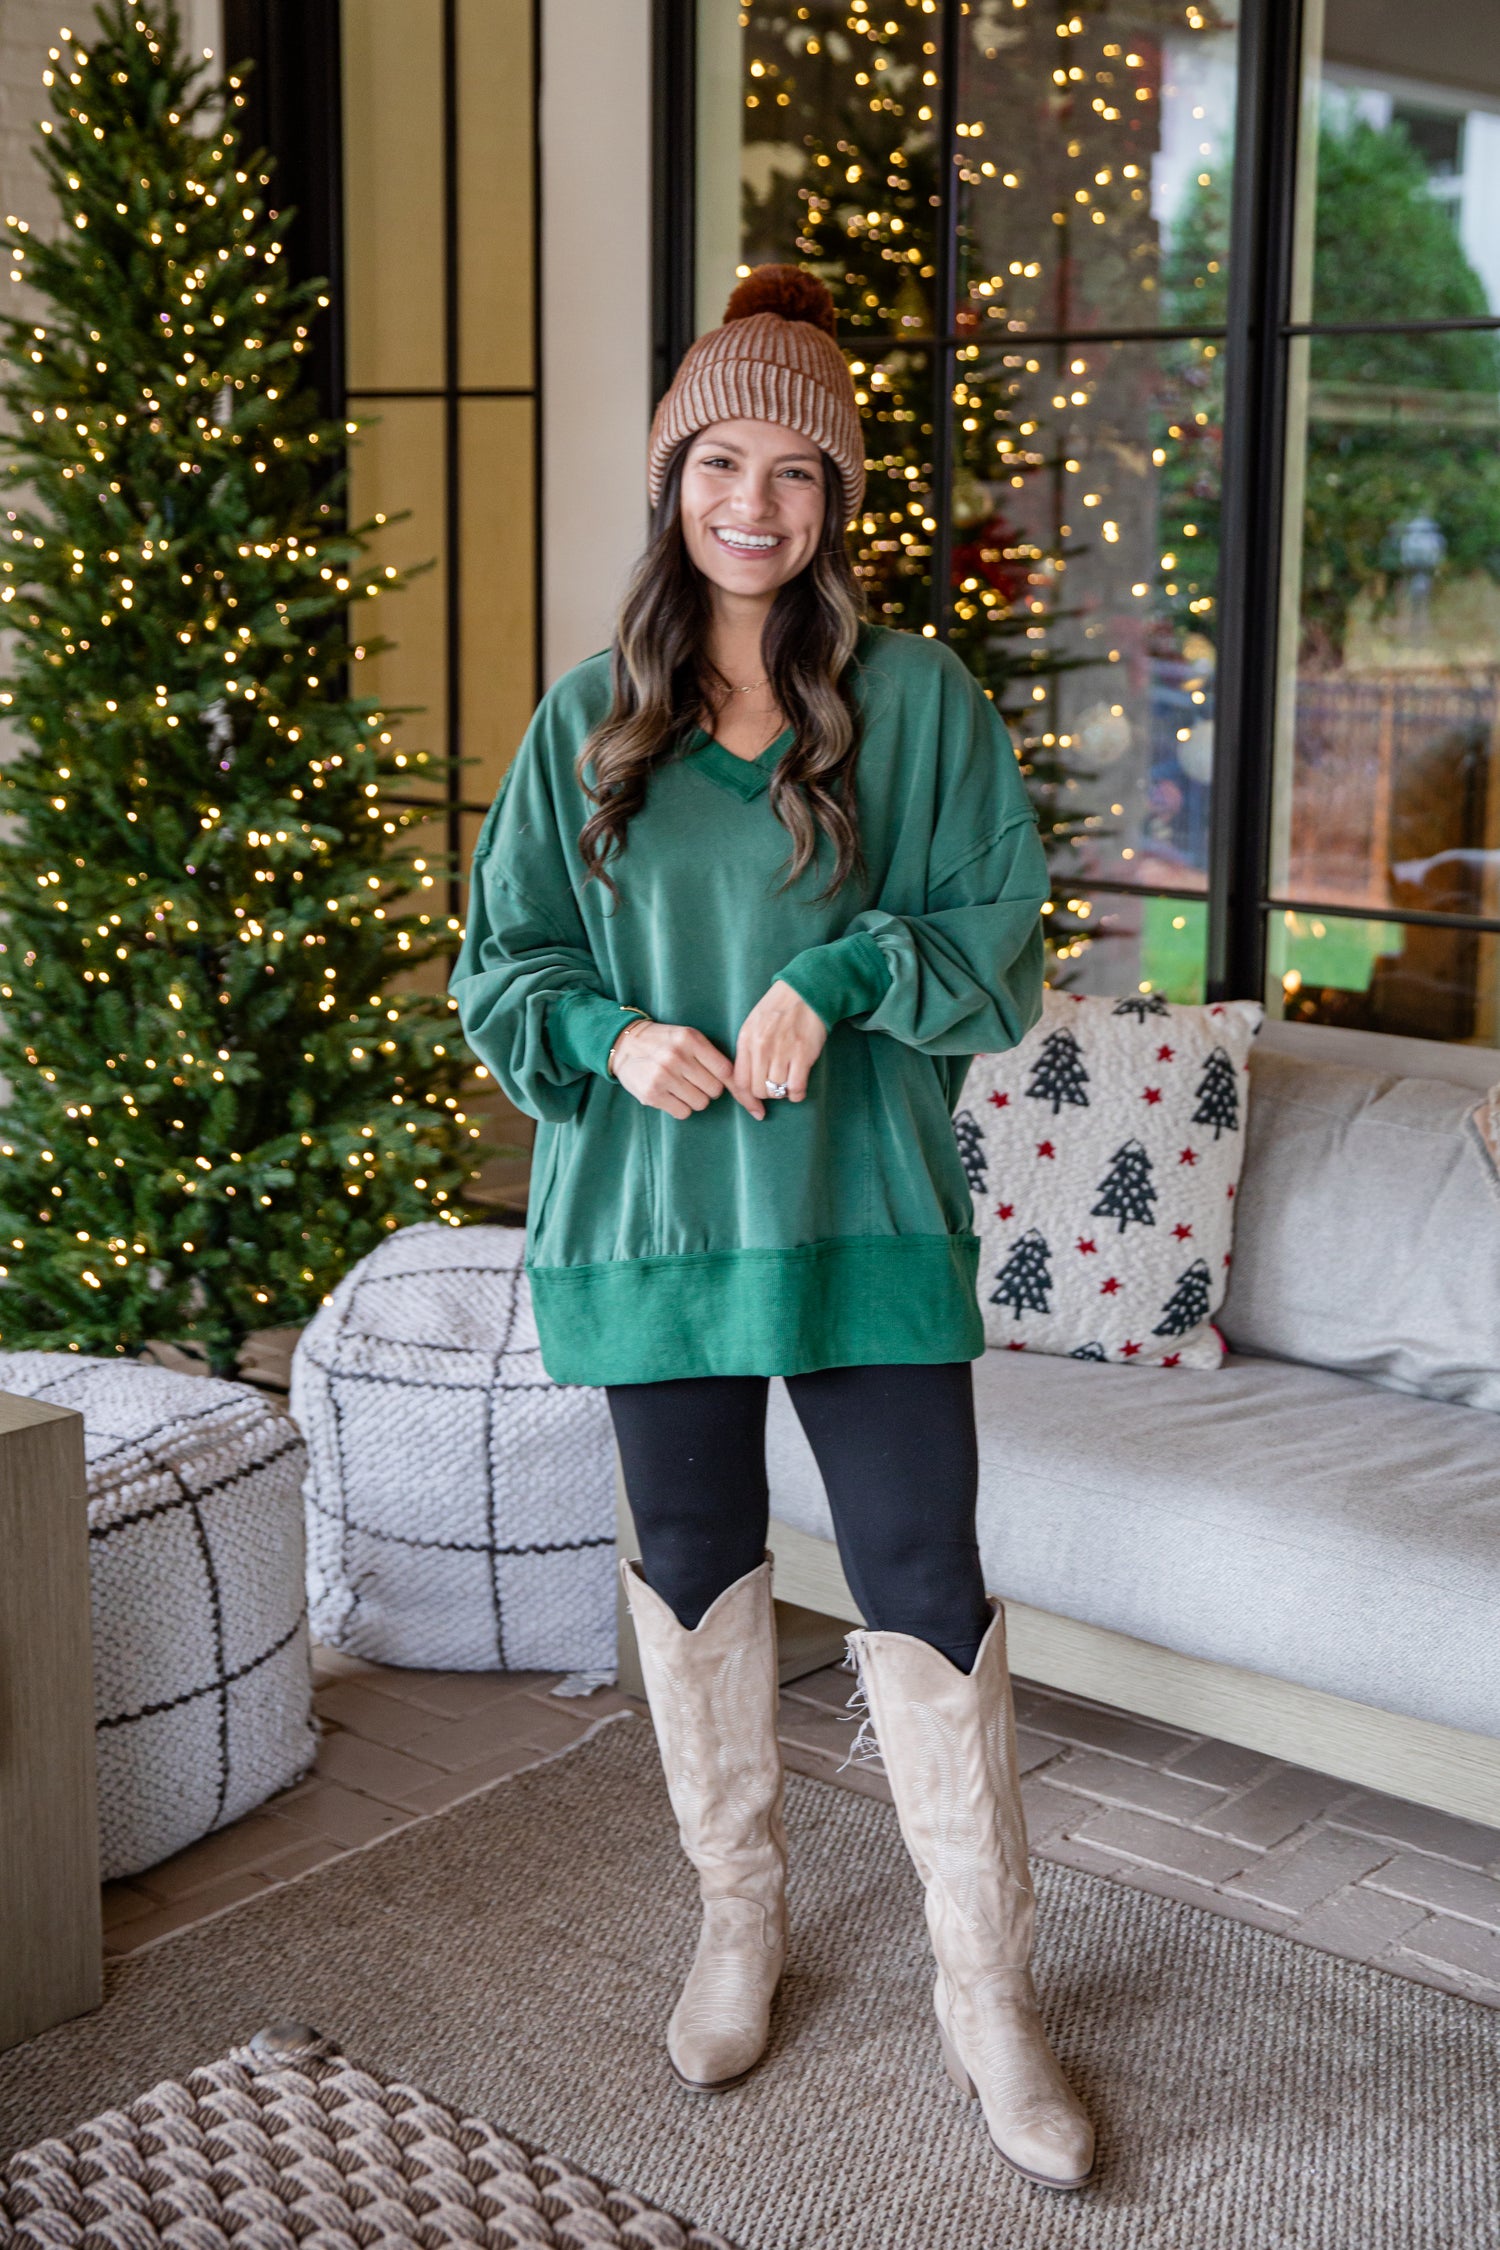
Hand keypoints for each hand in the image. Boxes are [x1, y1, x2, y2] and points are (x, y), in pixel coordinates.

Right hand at [611, 1018, 751, 1120]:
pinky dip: (681, 1108)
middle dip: (710, 1089)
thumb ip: (713, 1058)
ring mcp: (663, 1076)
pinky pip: (683, 1113)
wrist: (625, 1044)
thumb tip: (748, 1090)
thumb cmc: (665, 1043)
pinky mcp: (652, 1094)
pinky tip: (670, 1095)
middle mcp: (677, 1056)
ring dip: (695, 1099)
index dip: (735, 1085)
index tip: (746, 1099)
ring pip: (701, 1103)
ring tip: (681, 1086)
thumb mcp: (689, 1039)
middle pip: (715, 1090)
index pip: (727, 1071)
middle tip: (695, 1080)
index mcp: (691, 1039)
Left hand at [732, 979, 827, 1117]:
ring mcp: (782, 1052)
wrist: (805, 992)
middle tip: (775, 1087)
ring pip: (777, 1090)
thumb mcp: (753, 1025)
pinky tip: (798, 1087)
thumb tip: (747, 1081)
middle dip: (766, 1094)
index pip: (739, 1082)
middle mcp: (761, 1048)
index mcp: (746, 1040)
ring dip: (783, 1092)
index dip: (746, 1100)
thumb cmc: (778, 1009)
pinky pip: (796, 1088)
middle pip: (758, 1090)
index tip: (755, 1109)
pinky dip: (797, 1094)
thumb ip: (748, 1051)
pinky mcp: (803, 1055)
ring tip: (788, 1082)